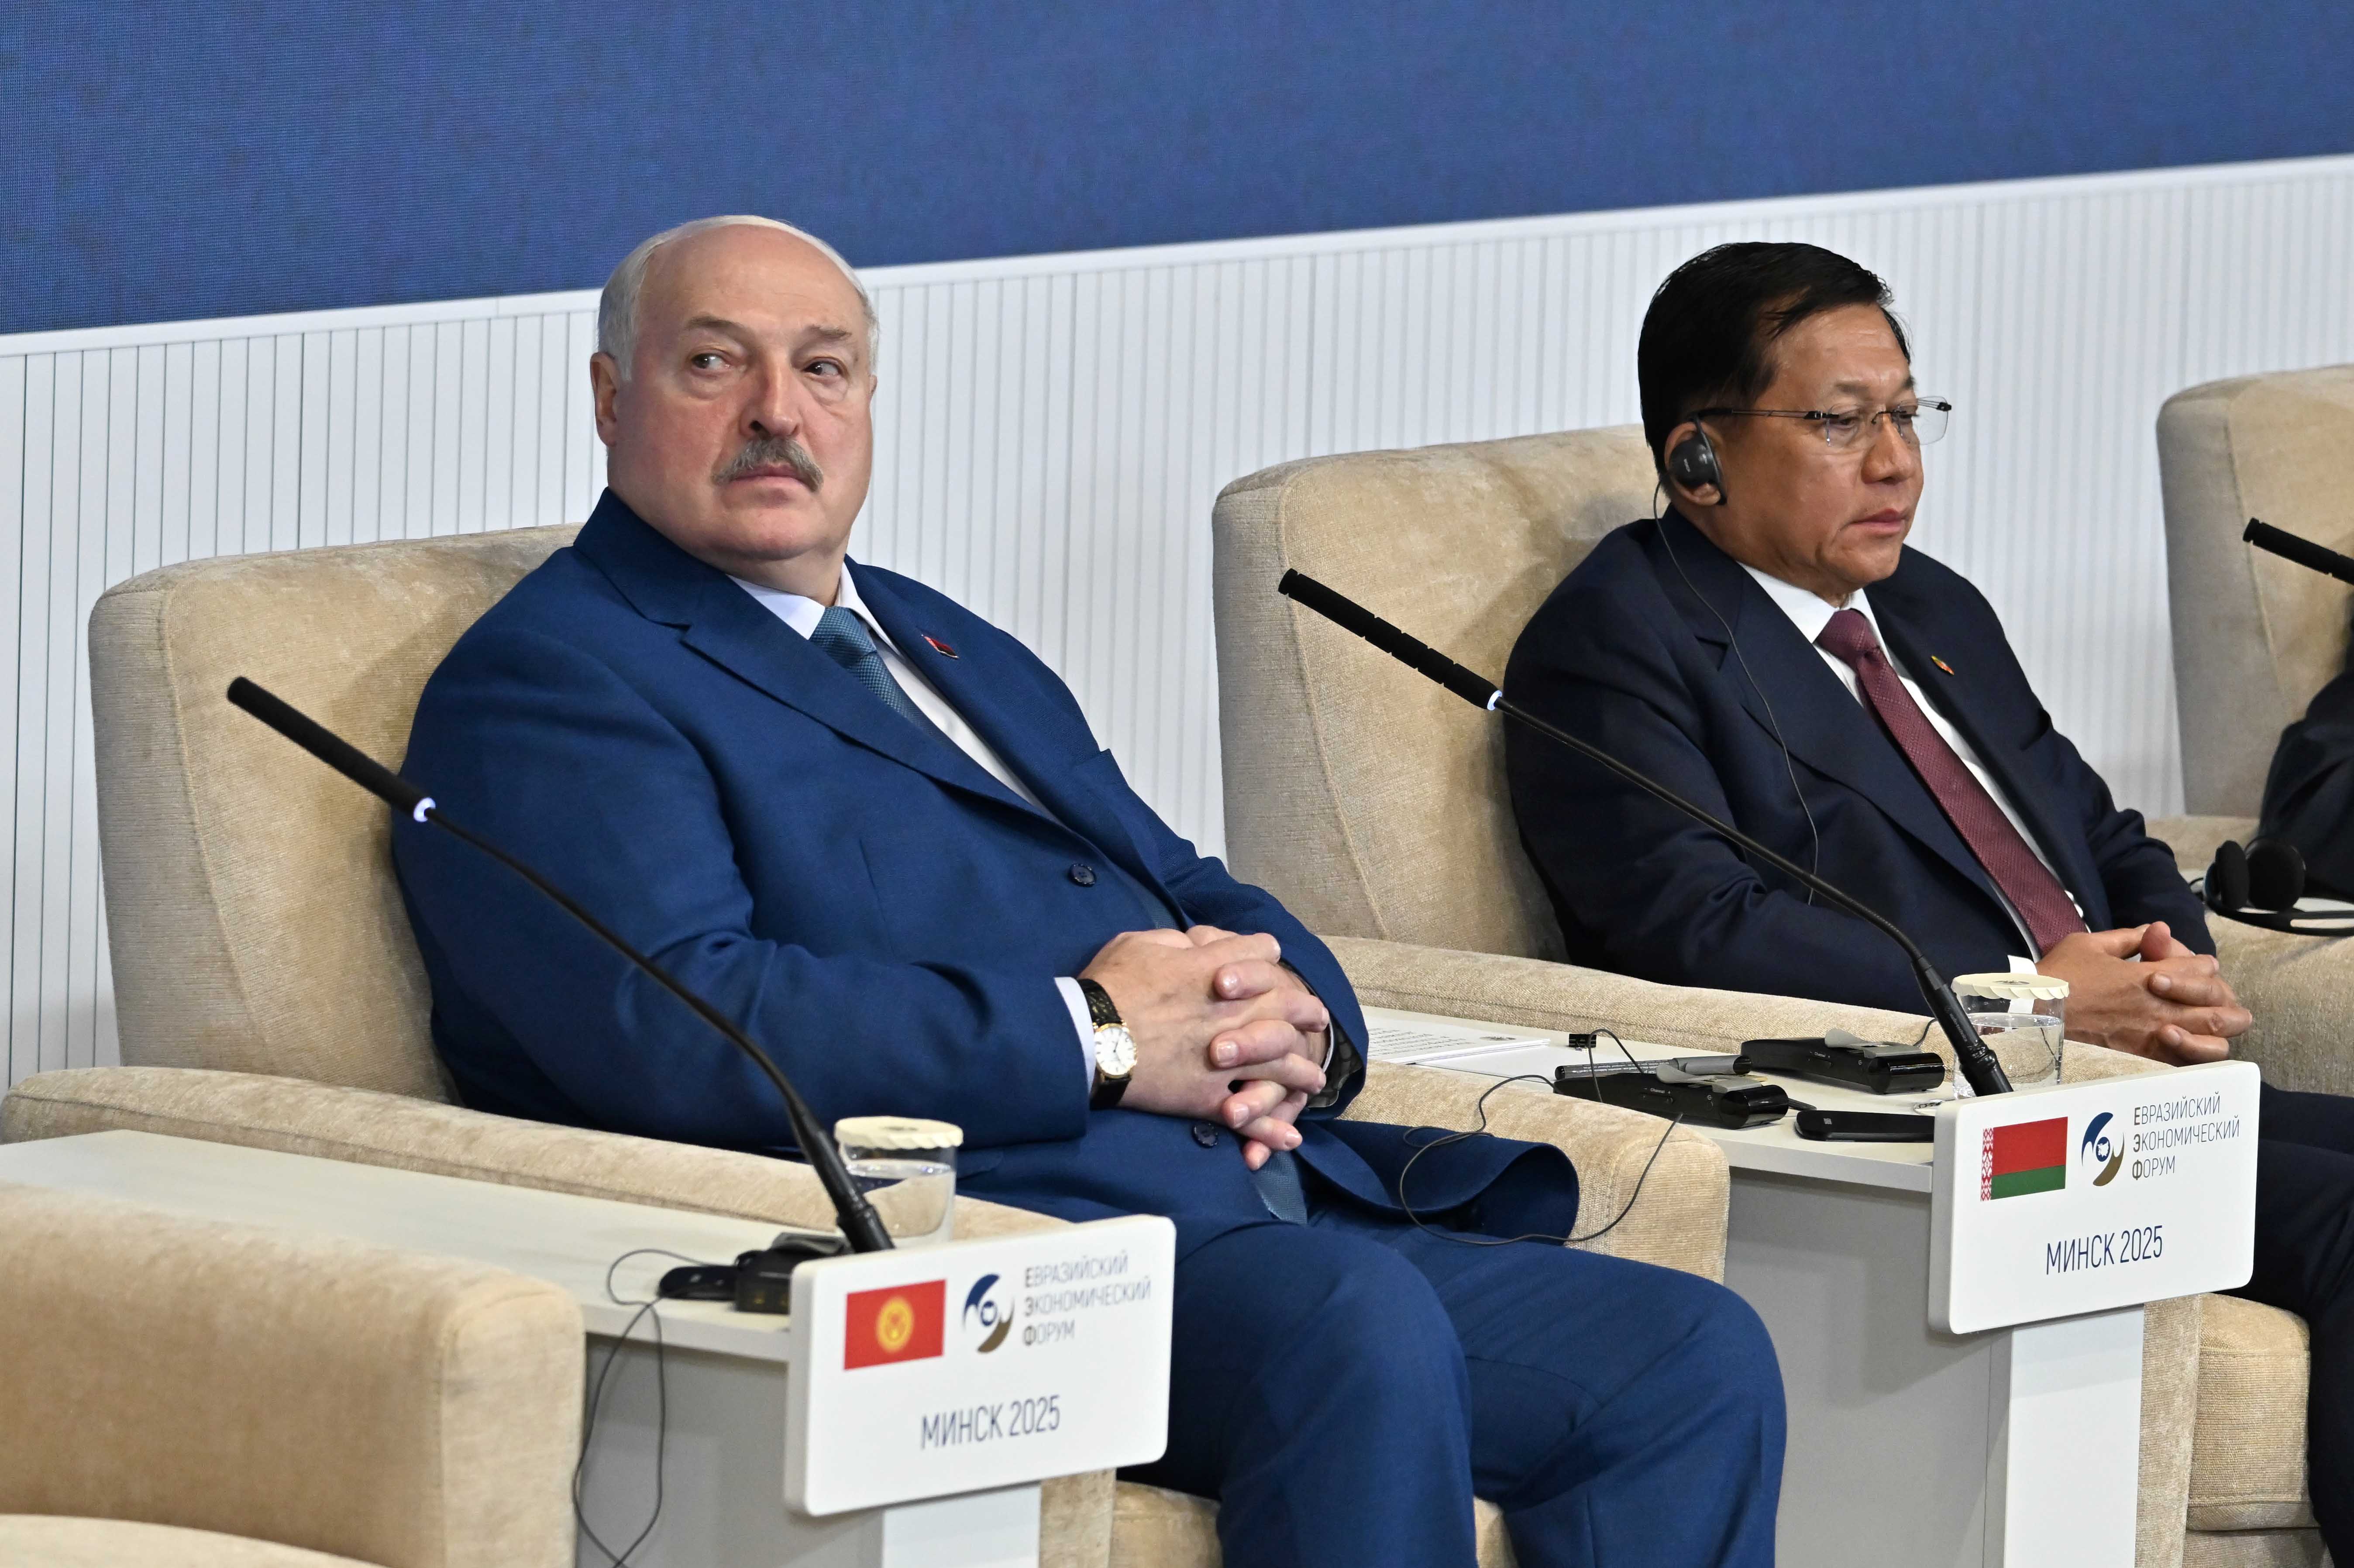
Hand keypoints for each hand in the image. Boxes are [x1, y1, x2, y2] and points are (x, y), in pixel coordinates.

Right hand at [1080, 929, 1328, 1163]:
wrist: (1088, 1038)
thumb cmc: (1108, 987)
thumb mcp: (1139, 944)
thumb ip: (1175, 942)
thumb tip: (1194, 945)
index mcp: (1214, 970)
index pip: (1260, 953)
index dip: (1267, 955)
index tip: (1272, 960)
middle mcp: (1231, 1012)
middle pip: (1285, 1006)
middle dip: (1305, 1011)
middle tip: (1317, 1019)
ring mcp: (1225, 1058)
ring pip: (1279, 1064)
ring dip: (1301, 1072)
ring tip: (1314, 1080)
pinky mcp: (1209, 1097)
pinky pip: (1248, 1117)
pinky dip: (1270, 1129)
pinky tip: (1290, 1138)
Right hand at [2036, 925, 2248, 1063]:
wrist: (2033, 1019)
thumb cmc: (2058, 980)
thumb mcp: (2088, 945)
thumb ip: (2128, 938)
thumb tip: (2156, 930)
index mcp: (2147, 977)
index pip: (2203, 969)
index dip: (2203, 965)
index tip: (2194, 966)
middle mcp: (2159, 1010)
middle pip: (2220, 1008)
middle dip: (2224, 1000)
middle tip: (2213, 997)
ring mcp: (2154, 1039)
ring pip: (2214, 1042)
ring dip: (2219, 1032)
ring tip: (2211, 1026)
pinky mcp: (2144, 1061)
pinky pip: (2188, 1064)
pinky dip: (2198, 1056)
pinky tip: (2190, 1047)